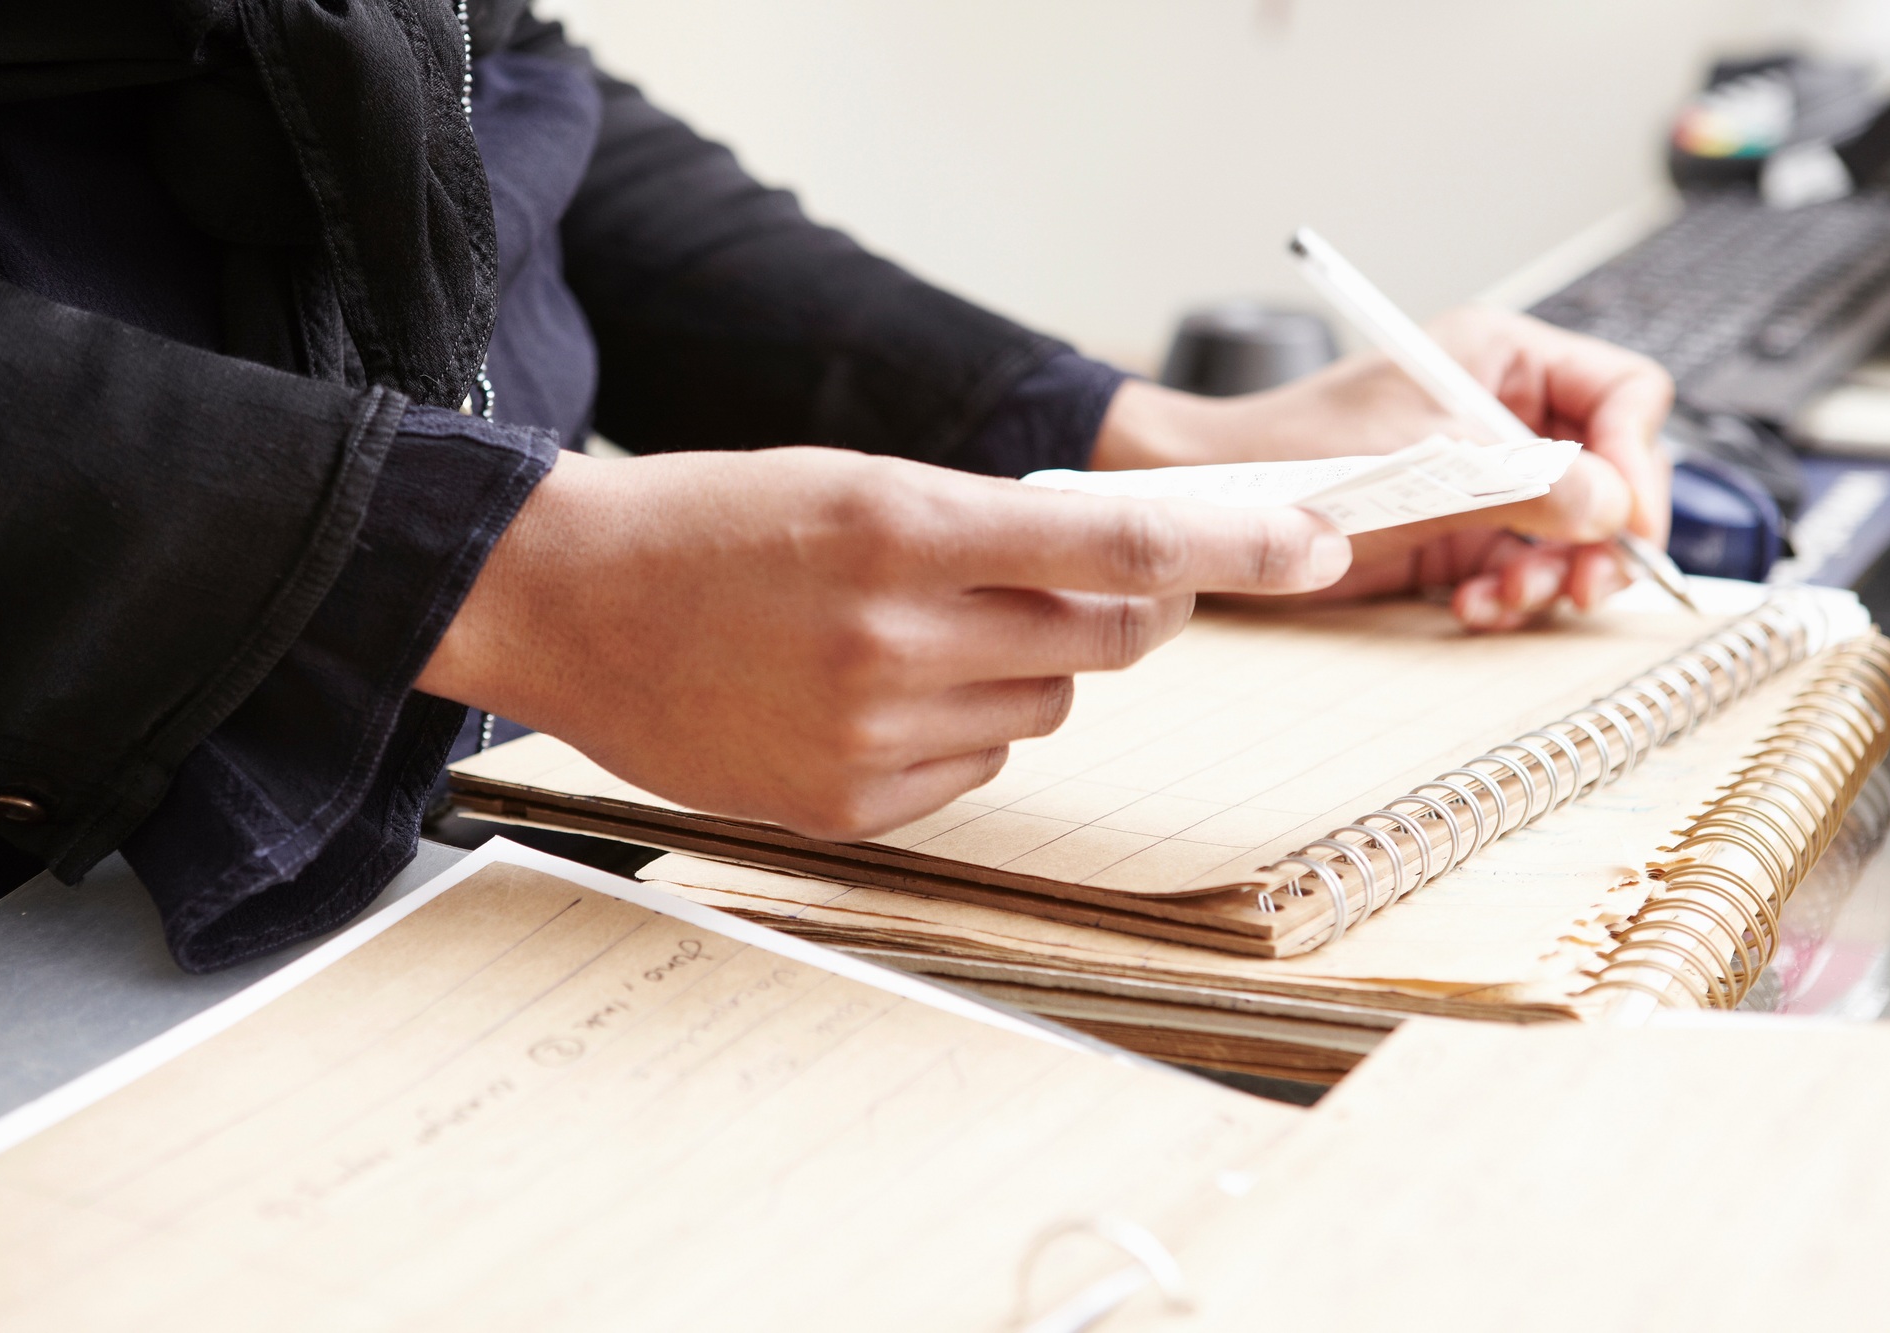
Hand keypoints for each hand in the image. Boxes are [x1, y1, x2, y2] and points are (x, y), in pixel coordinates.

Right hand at [416, 447, 1349, 839]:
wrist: (570, 601)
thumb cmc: (714, 524)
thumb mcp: (856, 484)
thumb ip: (994, 529)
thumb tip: (1132, 573)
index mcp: (906, 528)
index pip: (1120, 545)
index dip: (1238, 547)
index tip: (1319, 542)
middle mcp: (900, 638)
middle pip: (1105, 637)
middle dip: (1116, 607)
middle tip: (1063, 579)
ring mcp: (875, 734)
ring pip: (1044, 706)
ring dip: (1019, 667)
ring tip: (905, 636)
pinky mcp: (852, 806)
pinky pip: (977, 767)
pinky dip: (958, 730)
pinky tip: (868, 697)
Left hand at [1089, 307, 1674, 629]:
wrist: (1214, 499)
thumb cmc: (1296, 452)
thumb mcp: (1420, 464)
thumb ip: (1523, 484)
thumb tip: (1613, 508)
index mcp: (1503, 360)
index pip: (1623, 394)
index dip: (1638, 458)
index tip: (1626, 523)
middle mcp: (1502, 415)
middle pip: (1611, 472)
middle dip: (1603, 534)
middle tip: (1585, 584)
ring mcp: (1483, 477)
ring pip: (1573, 529)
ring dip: (1556, 573)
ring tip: (1512, 595)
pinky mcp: (1456, 530)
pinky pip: (1520, 564)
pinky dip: (1510, 592)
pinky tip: (1473, 604)